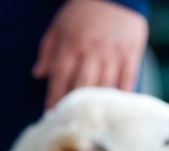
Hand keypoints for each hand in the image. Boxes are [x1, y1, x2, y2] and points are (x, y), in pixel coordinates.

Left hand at [32, 0, 149, 109]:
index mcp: (71, 44)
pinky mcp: (130, 54)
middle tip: (70, 123)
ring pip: (104, 86)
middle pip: (82, 86)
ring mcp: (112, 53)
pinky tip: (116, 109)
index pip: (60, 77)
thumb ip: (48, 50)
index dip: (54, 98)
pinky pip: (127, 80)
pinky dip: (122, 96)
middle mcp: (91, 51)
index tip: (51, 114)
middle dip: (74, 106)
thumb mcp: (59, 26)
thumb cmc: (82, 11)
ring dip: (96, 105)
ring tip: (91, 120)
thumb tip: (38, 74)